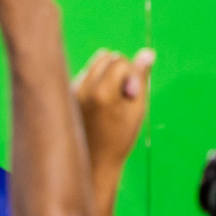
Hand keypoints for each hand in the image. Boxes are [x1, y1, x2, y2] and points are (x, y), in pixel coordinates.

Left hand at [76, 48, 155, 172]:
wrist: (94, 163)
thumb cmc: (119, 139)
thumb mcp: (136, 110)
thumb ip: (141, 79)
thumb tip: (148, 52)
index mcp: (100, 92)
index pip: (119, 61)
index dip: (131, 76)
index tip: (132, 96)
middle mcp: (81, 88)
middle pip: (105, 57)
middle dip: (119, 70)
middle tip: (124, 96)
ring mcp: (71, 91)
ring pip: (94, 64)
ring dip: (107, 75)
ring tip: (112, 100)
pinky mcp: (67, 95)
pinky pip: (85, 75)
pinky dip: (95, 82)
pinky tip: (99, 104)